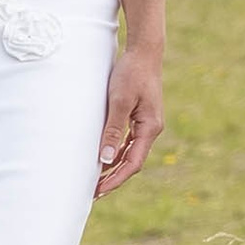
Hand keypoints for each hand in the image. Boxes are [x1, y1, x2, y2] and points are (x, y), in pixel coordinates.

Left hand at [95, 43, 163, 194]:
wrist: (144, 52)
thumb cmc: (131, 73)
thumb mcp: (119, 101)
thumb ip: (113, 130)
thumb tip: (105, 159)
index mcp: (149, 128)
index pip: (133, 163)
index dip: (116, 179)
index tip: (99, 191)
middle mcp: (151, 129)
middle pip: (132, 162)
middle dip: (114, 178)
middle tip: (93, 192)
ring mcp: (146, 123)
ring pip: (130, 152)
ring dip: (114, 166)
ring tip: (95, 178)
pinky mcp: (140, 117)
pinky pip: (128, 141)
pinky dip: (116, 151)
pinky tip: (103, 156)